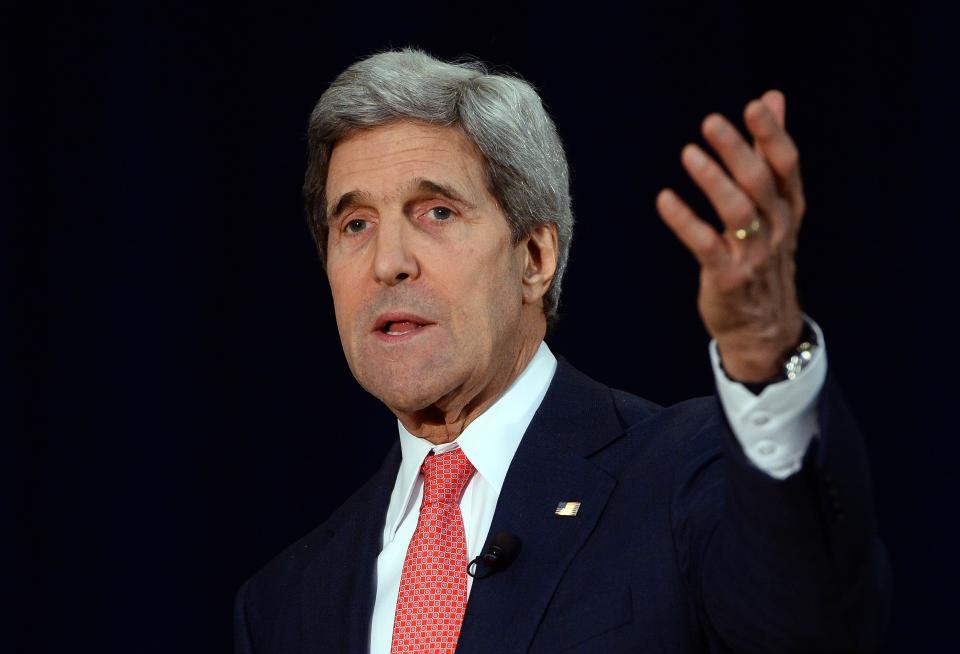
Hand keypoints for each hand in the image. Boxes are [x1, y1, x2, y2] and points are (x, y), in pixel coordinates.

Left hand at [655, 90, 804, 382]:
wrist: (764, 327)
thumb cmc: (763, 255)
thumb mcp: (775, 204)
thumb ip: (770, 151)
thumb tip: (773, 97)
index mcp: (788, 207)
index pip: (787, 165)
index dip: (773, 134)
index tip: (754, 105)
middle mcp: (776, 228)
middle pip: (760, 182)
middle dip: (737, 150)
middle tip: (711, 122)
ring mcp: (754, 255)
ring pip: (737, 212)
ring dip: (713, 181)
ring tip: (689, 153)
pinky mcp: (728, 278)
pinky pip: (707, 246)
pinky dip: (685, 221)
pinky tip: (664, 199)